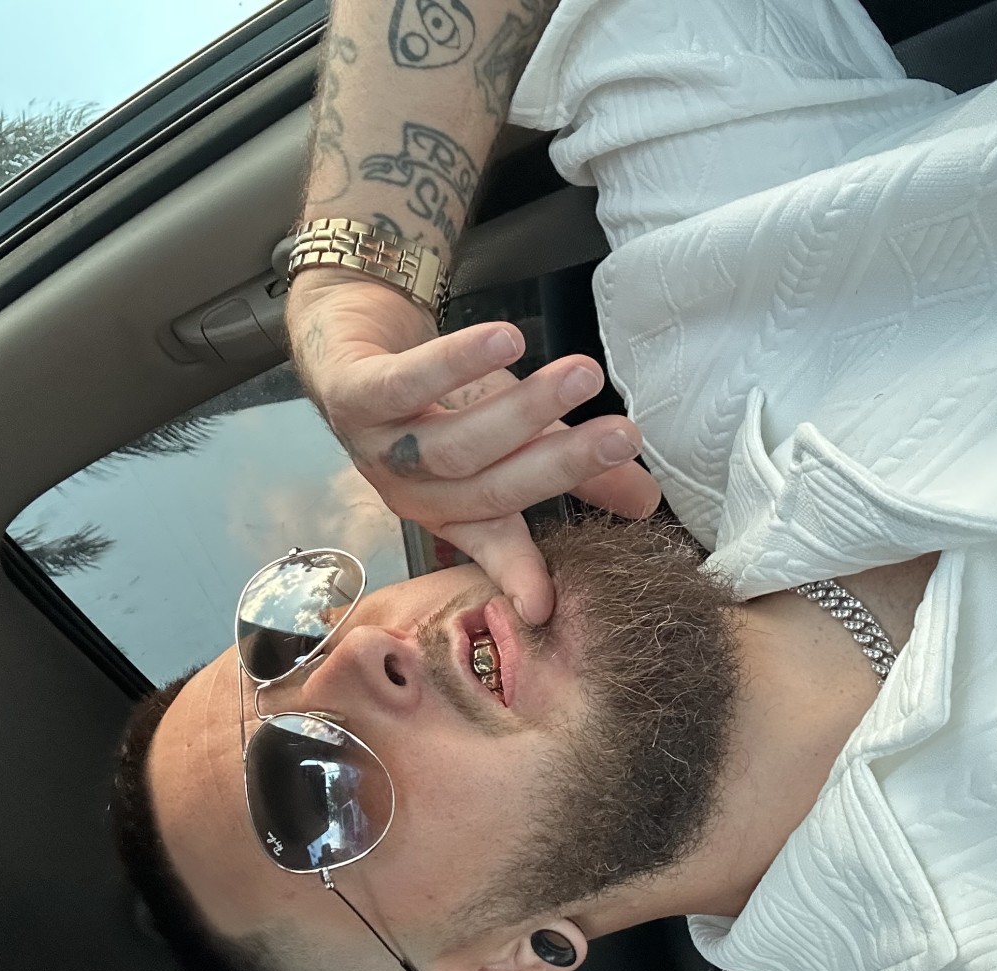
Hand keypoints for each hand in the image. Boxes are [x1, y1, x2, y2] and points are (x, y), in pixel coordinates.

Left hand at [287, 268, 661, 623]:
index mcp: (450, 509)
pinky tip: (506, 340)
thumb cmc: (433, 395)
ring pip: (453, 444)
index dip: (517, 573)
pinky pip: (404, 384)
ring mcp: (376, 446)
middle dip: (559, 466)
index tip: (546, 606)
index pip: (491, 545)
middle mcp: (412, 489)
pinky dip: (455, 364)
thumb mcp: (511, 431)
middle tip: (622, 439)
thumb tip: (648, 501)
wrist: (348, 337)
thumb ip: (573, 467)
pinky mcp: (351, 393)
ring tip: (583, 375)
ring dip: (523, 411)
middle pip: (487, 488)